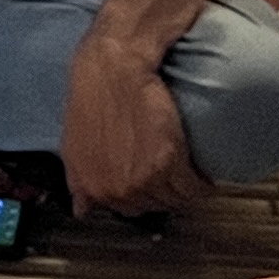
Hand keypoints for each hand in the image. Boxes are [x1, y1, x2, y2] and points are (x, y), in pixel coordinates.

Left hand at [58, 36, 212, 213]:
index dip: (144, 194)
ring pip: (176, 199)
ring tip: (191, 169)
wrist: (113, 67)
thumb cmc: (94, 95)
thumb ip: (79, 179)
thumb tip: (83, 208)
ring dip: (186, 187)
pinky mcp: (166, 164)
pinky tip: (205, 172)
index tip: (155, 183)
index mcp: (91, 187)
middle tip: (174, 170)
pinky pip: (194, 187)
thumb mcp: (74, 143)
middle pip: (155, 205)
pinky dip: (203, 181)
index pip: (129, 210)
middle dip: (165, 190)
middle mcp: (115, 190)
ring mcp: (141, 180)